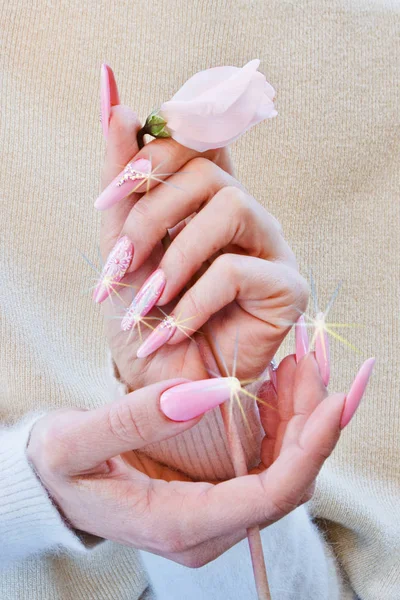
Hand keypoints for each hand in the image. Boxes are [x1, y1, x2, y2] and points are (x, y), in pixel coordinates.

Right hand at [26, 352, 370, 566]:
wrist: (50, 488)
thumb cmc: (58, 470)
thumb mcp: (75, 444)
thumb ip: (135, 420)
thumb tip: (210, 391)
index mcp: (179, 524)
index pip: (270, 495)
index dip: (310, 448)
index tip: (334, 398)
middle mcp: (208, 528)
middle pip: (288, 481)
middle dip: (311, 422)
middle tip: (313, 360)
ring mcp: (214, 513)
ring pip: (282, 470)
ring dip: (300, 417)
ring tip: (300, 362)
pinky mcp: (213, 493)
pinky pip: (265, 461)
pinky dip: (280, 422)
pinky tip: (278, 383)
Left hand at [93, 69, 308, 390]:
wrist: (169, 385)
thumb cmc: (147, 319)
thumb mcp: (121, 248)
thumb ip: (122, 183)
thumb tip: (116, 105)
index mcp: (203, 201)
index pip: (194, 141)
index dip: (154, 149)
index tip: (112, 191)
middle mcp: (242, 215)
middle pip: (207, 169)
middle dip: (152, 212)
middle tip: (119, 261)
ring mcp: (269, 248)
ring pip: (231, 205)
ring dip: (176, 253)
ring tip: (148, 299)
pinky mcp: (287, 287)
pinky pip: (239, 269)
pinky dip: (195, 299)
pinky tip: (175, 328)